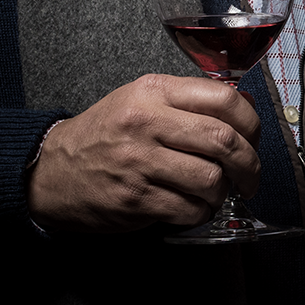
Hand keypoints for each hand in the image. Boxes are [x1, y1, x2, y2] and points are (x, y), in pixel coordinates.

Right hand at [28, 74, 260, 232]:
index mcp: (153, 92)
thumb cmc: (105, 134)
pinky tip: (192, 206)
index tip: (253, 138)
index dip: (251, 122)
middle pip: (224, 141)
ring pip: (211, 180)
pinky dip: (200, 212)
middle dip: (249, 164)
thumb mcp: (142, 101)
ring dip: (223, 192)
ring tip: (214, 192)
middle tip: (250, 176)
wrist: (51, 170)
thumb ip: (190, 101)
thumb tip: (247, 108)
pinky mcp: (135, 198)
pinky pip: (189, 209)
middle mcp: (146, 123)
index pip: (223, 98)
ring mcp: (139, 162)